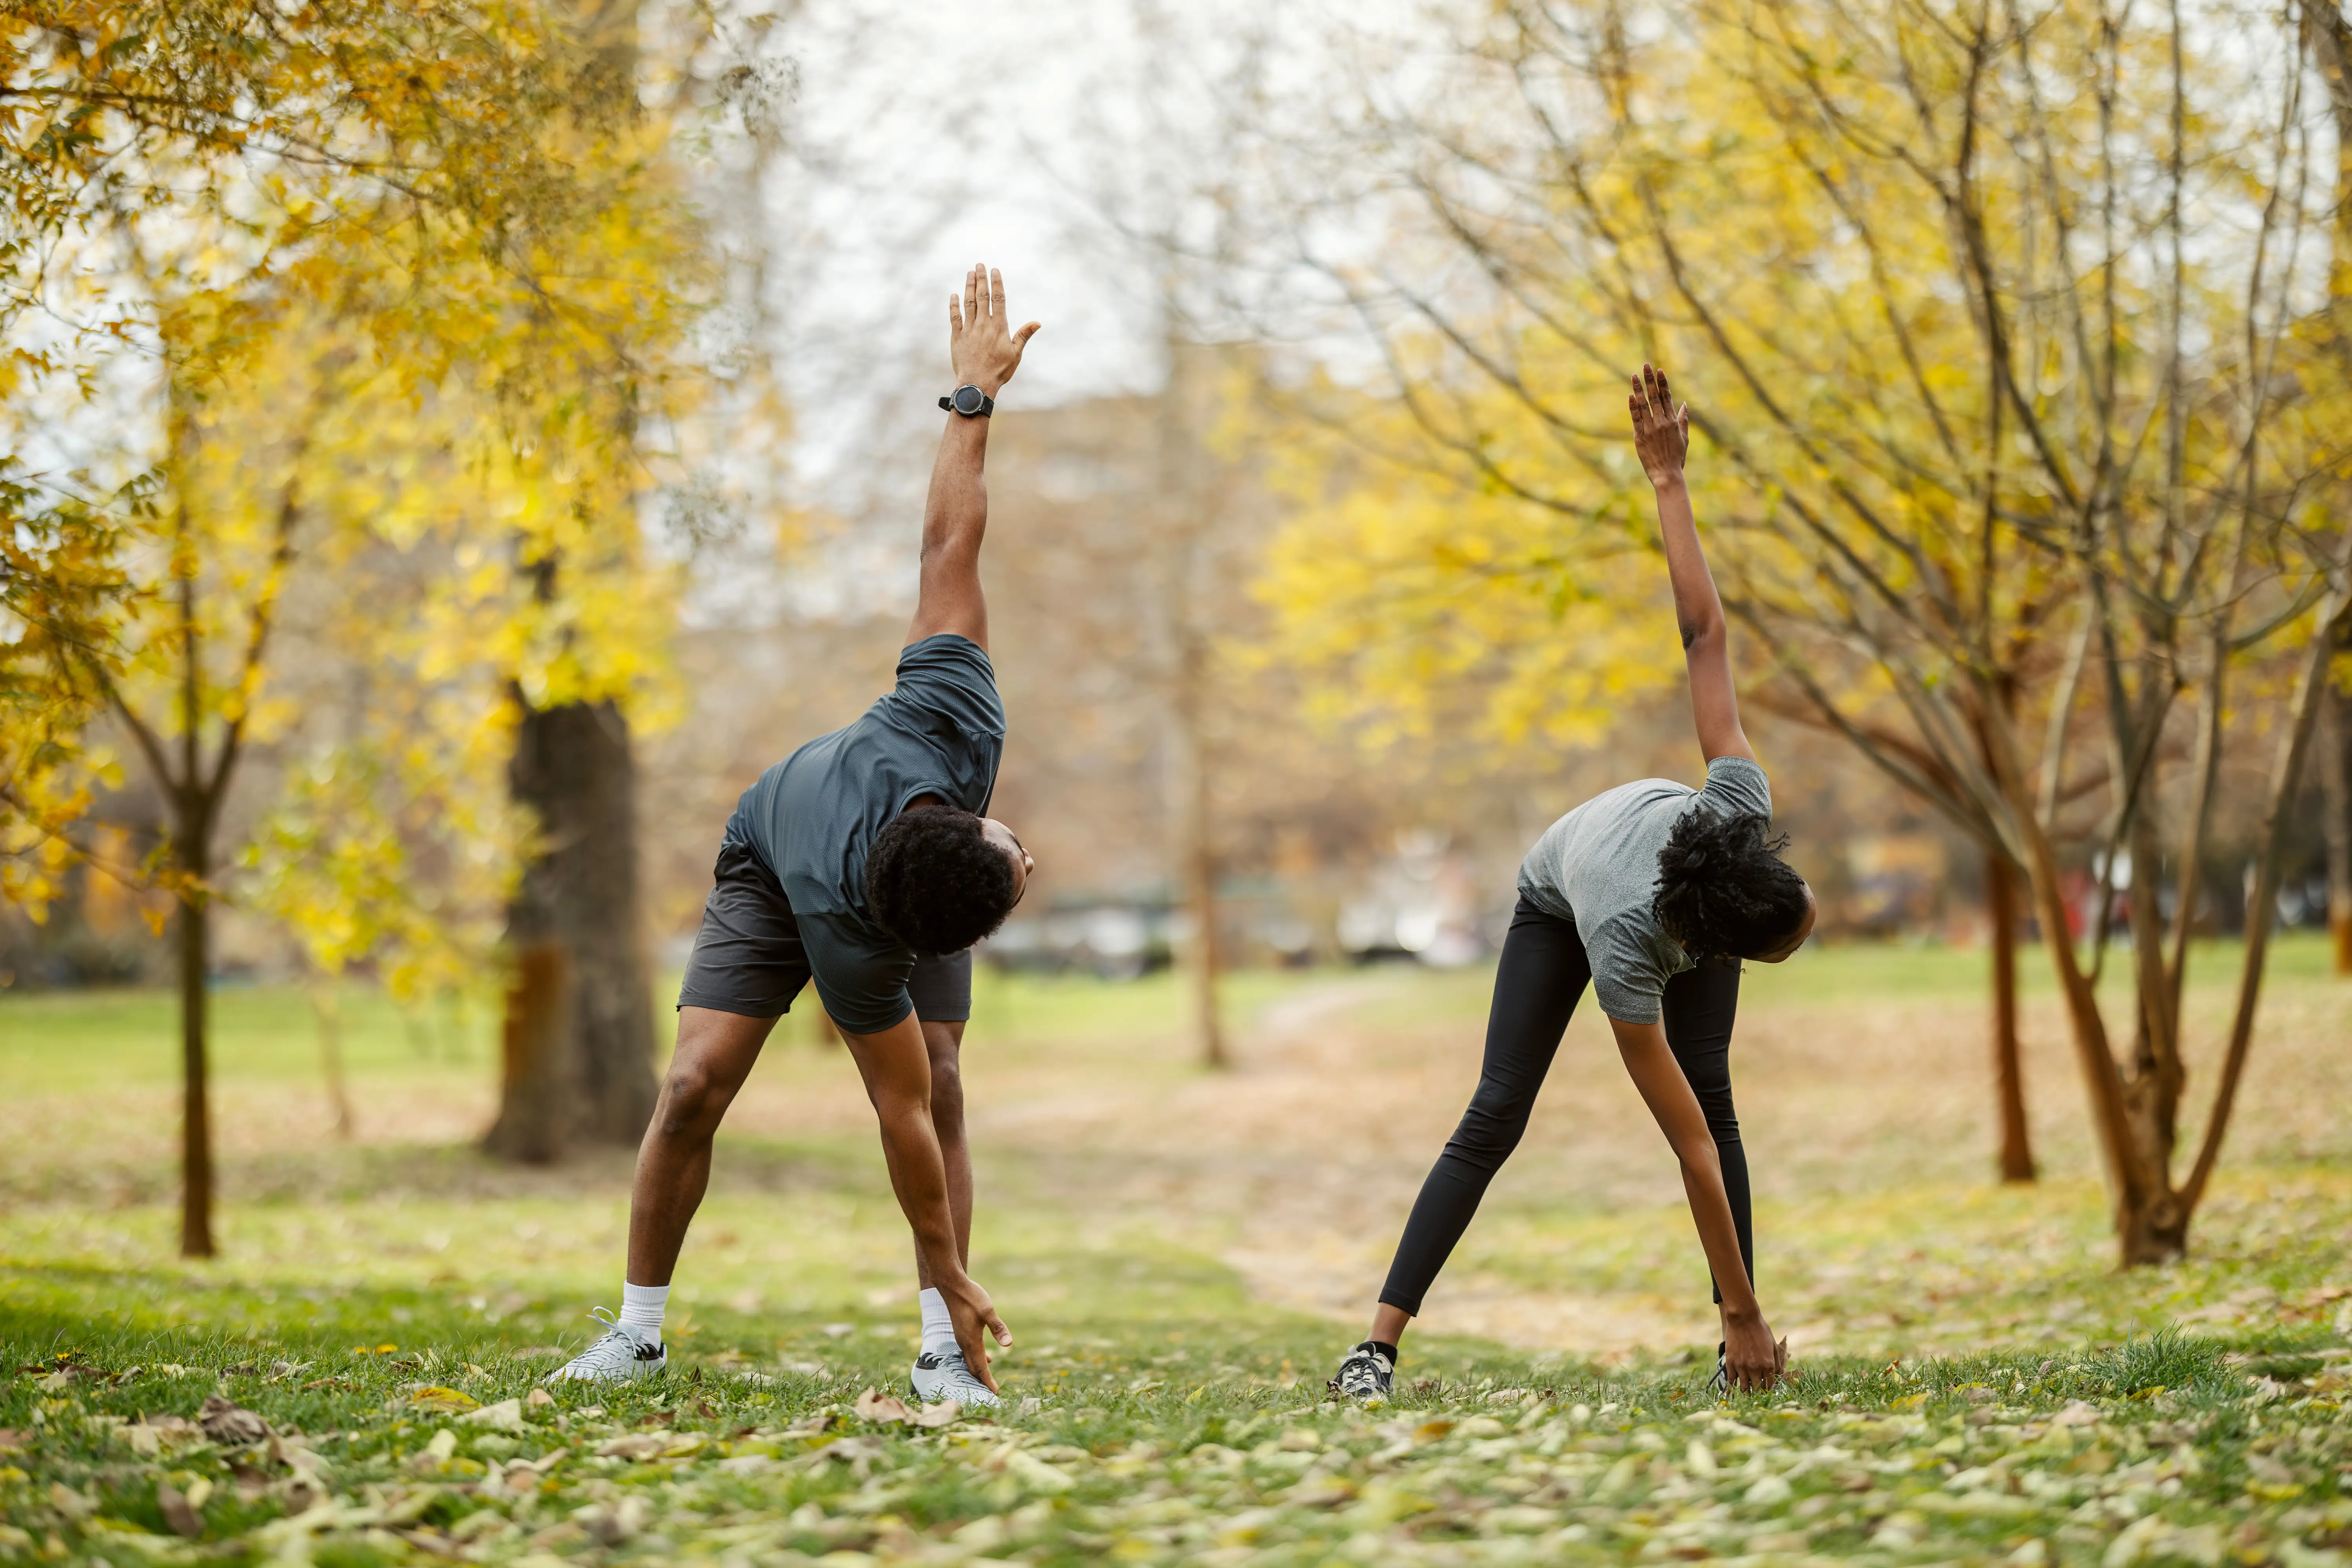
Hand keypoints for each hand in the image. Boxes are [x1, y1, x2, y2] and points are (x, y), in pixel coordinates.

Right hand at [940, 1274, 1012, 1392]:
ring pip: (970, 1361)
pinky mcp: (961, 1332)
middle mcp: (964, 1343)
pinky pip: (968, 1352)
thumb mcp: (988, 1311)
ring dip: (979, 1371)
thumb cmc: (970, 1297)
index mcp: (972, 1342)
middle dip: (983, 1381)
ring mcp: (961, 1338)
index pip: (981, 1368)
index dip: (988, 1382)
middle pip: (973, 1368)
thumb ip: (998, 1328)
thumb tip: (1009, 1344)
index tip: (996, 1393)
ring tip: (989, 1380)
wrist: (952, 1286)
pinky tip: (986, 1357)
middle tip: (993, 1392)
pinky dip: (976, 1360)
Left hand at [949, 264, 1040, 397]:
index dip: (996, 283)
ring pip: (968, 303)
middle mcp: (983, 324)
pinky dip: (954, 305)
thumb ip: (1024, 335)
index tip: (994, 270)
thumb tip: (1037, 323)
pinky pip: (955, 317)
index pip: (998, 299)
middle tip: (979, 265)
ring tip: (969, 274)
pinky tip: (954, 295)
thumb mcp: (1016, 354)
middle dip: (981, 279)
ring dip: (968, 287)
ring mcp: (968, 330)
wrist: (977, 384)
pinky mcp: (957, 337)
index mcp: (999, 327)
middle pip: (982, 296)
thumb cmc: (999, 371)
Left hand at [1629, 362, 1689, 486]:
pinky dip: (1633, 408)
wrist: (1667, 475)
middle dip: (1650, 381)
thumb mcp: (1684, 438)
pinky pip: (1636, 420)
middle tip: (1645, 366)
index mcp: (1673, 421)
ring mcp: (1651, 429)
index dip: (1662, 383)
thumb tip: (1684, 404)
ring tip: (1633, 376)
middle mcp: (1662, 423)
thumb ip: (1683, 420)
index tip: (1659, 370)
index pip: (1667, 397)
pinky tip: (1630, 396)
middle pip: (1655, 397)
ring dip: (1638, 389)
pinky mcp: (1640, 438)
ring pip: (1644, 406)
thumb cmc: (1677, 458)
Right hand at [1723, 1307, 1785, 1393]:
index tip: (1767, 1392)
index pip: (1770, 1386)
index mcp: (1768, 1364)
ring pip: (1744, 1388)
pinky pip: (1731, 1381)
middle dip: (1759, 1395)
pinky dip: (1731, 1390)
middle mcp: (1755, 1368)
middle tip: (1758, 1398)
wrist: (1743, 1319)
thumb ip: (1778, 1363)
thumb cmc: (1761, 1330)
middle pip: (1758, 1389)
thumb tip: (1779, 1376)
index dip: (1769, 1391)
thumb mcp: (1774, 1346)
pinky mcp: (1731, 1363)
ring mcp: (1742, 1366)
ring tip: (1747, 1399)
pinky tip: (1731, 1396)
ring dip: (1746, 1395)